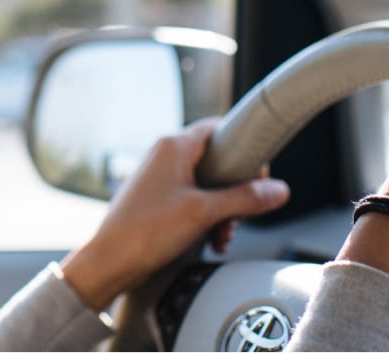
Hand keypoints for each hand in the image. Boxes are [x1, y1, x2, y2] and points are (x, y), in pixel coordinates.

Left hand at [60, 118, 290, 310]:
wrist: (109, 261)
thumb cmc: (146, 231)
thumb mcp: (204, 213)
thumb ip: (245, 199)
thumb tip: (279, 189)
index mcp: (174, 146)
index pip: (220, 128)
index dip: (245, 149)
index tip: (259, 175)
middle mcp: (165, 156)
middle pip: (217, 161)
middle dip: (235, 192)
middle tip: (240, 217)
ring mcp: (159, 178)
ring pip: (207, 186)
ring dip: (222, 211)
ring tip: (222, 236)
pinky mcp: (156, 199)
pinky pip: (192, 201)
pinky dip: (206, 219)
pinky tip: (210, 241)